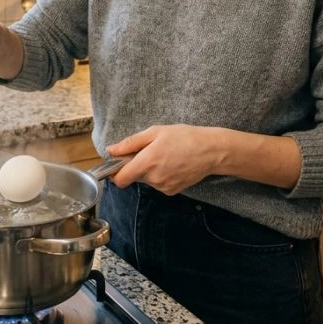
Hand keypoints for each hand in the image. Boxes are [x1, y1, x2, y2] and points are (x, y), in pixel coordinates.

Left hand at [105, 125, 219, 194]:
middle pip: (134, 177)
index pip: (120, 179)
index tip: (119, 163)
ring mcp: (163, 187)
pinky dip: (161, 175)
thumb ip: (130, 143)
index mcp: (147, 162)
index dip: (115, 172)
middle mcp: (154, 178)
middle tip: (152, 151)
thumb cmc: (184, 137)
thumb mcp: (155, 132)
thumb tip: (111, 150)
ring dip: (150, 170)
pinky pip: (159, 184)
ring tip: (166, 156)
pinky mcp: (172, 191)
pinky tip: (173, 164)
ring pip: (147, 180)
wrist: (211, 151)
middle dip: (137, 165)